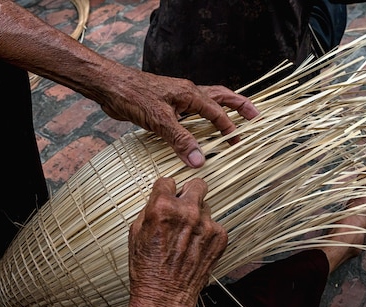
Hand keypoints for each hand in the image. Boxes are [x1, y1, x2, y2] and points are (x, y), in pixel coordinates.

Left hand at [98, 68, 259, 167]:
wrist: (110, 86)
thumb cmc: (133, 96)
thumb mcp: (160, 120)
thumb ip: (180, 140)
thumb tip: (199, 160)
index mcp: (190, 94)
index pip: (216, 112)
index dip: (228, 128)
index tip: (238, 142)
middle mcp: (186, 93)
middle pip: (220, 97)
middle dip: (238, 106)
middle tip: (254, 116)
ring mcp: (176, 98)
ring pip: (204, 103)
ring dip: (219, 111)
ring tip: (232, 121)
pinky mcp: (164, 105)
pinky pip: (188, 113)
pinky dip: (197, 120)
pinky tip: (196, 131)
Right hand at [128, 177, 227, 306]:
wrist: (165, 296)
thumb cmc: (146, 267)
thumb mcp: (136, 232)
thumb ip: (150, 209)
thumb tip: (159, 197)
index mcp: (163, 208)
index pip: (168, 181)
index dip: (164, 191)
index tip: (165, 198)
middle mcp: (188, 212)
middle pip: (196, 184)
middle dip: (188, 193)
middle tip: (183, 206)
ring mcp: (207, 225)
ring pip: (205, 207)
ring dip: (197, 216)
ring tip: (186, 236)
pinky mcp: (220, 237)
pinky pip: (213, 225)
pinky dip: (205, 233)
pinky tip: (193, 247)